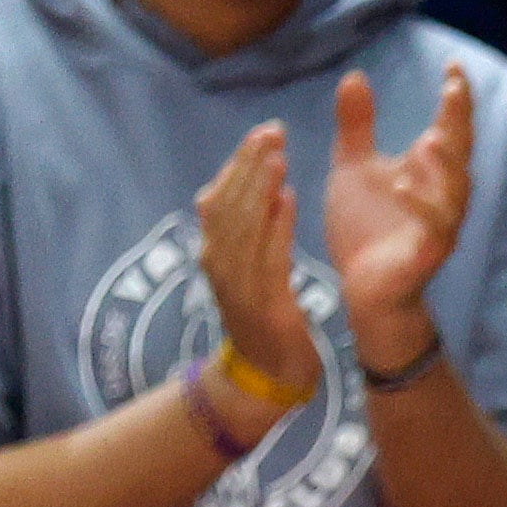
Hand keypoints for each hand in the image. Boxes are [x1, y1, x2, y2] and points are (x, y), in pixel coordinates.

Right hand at [193, 120, 320, 398]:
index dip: (241, 162)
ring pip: (243, 224)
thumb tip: (264, 189)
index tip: (265, 132)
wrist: (265, 375)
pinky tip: (288, 200)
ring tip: (278, 155)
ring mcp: (236, 282)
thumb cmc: (265, 318)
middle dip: (249, 163)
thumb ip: (256, 232)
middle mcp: (218, 260)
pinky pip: (267, 256)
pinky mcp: (261, 302)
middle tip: (273, 130)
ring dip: (258, 187)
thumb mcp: (255, 268)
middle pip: (229, 201)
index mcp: (217, 250)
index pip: (224, 195)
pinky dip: (276, 225)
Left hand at [320, 64, 471, 364]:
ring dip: (447, 164)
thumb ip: (357, 125)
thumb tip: (355, 76)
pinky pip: (434, 228)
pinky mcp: (427, 252)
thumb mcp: (353, 167)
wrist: (364, 286)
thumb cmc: (365, 228)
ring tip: (433, 138)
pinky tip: (403, 186)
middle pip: (460, 151)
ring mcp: (440, 223)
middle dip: (460, 122)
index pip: (450, 127)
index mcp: (429, 170)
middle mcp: (443, 194)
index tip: (453, 65)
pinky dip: (422, 206)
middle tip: (454, 89)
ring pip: (455, 190)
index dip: (455, 98)